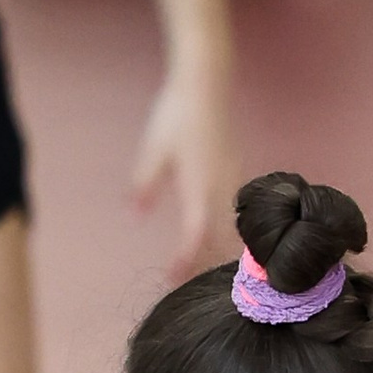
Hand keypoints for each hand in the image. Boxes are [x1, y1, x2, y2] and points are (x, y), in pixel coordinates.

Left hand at [132, 64, 231, 275]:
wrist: (206, 85)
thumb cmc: (175, 116)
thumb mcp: (153, 151)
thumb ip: (145, 186)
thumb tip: (135, 216)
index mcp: (199, 186)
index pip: (195, 235)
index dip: (185, 260)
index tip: (172, 279)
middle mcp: (221, 187)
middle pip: (220, 238)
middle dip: (207, 264)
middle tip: (192, 287)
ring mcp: (233, 178)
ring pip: (232, 225)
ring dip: (221, 249)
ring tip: (208, 270)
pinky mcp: (237, 170)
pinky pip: (237, 209)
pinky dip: (229, 229)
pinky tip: (223, 235)